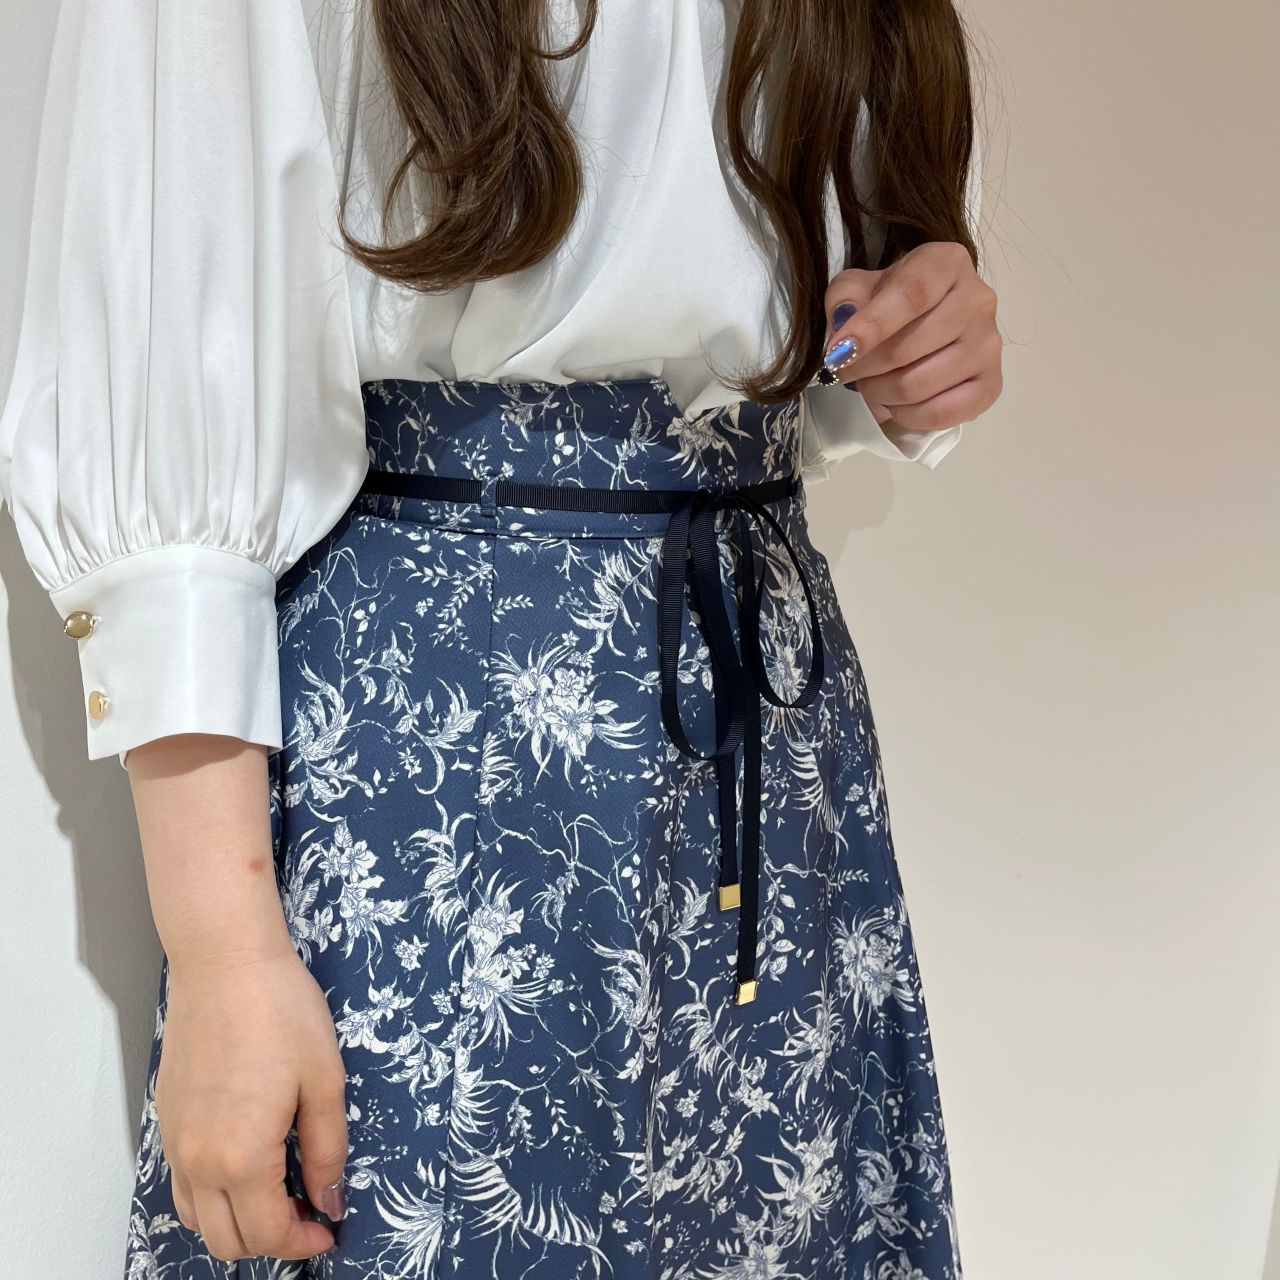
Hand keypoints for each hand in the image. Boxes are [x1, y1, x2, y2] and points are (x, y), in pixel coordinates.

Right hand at [156, 945, 348, 1261]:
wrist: (225, 964)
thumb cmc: (281, 1012)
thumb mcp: (324, 1080)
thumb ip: (328, 1149)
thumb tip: (330, 1200)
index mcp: (242, 1157)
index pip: (268, 1234)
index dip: (302, 1241)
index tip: (328, 1228)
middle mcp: (199, 1160)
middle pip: (226, 1240)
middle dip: (269, 1241)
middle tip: (307, 1213)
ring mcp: (176, 1141)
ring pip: (196, 1217)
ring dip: (235, 1222)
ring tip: (277, 1193)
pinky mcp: (166, 1117)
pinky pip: (181, 1182)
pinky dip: (210, 1194)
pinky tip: (245, 1163)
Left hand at [821, 241, 1002, 432]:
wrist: (925, 325)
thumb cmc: (890, 302)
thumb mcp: (860, 287)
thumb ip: (846, 296)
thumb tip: (845, 321)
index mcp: (947, 264)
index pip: (911, 295)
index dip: (870, 327)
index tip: (837, 353)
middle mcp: (978, 300)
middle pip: (908, 348)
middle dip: (863, 368)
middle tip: (845, 370)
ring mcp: (989, 345)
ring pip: (918, 385)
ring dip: (879, 393)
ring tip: (870, 384)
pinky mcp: (991, 384)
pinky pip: (940, 413)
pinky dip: (907, 416)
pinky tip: (896, 403)